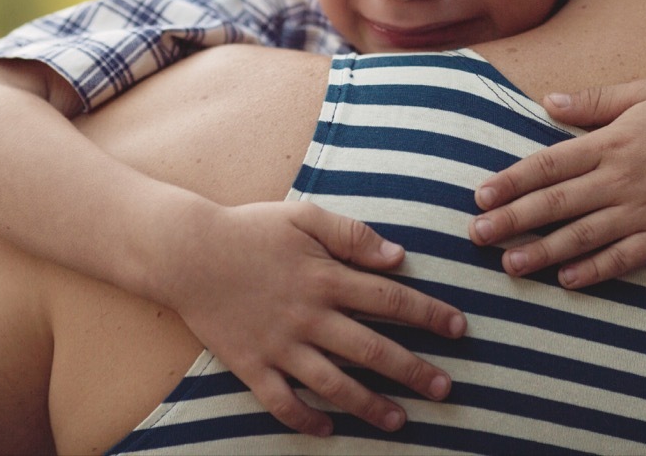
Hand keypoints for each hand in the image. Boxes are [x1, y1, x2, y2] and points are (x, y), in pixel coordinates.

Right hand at [160, 200, 465, 436]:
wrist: (186, 252)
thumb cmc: (249, 229)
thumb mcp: (304, 216)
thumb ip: (352, 235)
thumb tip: (398, 256)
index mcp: (326, 278)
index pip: (391, 300)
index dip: (429, 314)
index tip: (459, 328)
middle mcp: (308, 317)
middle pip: (372, 350)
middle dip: (413, 371)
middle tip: (445, 389)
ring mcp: (279, 346)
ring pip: (334, 384)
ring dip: (370, 405)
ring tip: (401, 421)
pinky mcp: (251, 365)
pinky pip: (282, 402)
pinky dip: (305, 419)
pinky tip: (329, 429)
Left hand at [469, 80, 645, 287]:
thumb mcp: (644, 93)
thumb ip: (594, 101)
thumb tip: (548, 101)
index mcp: (610, 143)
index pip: (548, 165)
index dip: (511, 181)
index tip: (480, 195)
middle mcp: (620, 179)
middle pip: (555, 204)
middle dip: (512, 220)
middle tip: (476, 236)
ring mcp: (642, 212)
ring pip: (582, 236)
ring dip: (542, 252)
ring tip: (510, 264)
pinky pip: (622, 259)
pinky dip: (594, 271)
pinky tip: (567, 281)